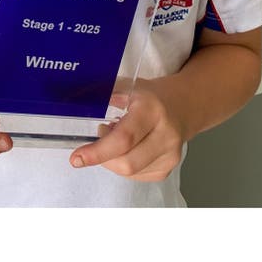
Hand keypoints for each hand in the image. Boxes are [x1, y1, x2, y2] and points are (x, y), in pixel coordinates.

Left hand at [69, 82, 185, 181]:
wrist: (185, 105)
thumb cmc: (153, 95)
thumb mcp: (130, 86)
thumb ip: (105, 94)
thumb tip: (76, 100)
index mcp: (152, 110)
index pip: (124, 139)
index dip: (98, 151)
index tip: (77, 157)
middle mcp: (165, 135)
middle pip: (127, 163)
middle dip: (103, 157)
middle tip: (99, 137)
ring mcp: (170, 154)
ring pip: (131, 172)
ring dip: (113, 159)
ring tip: (116, 138)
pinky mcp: (168, 167)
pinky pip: (137, 176)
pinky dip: (124, 164)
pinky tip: (128, 148)